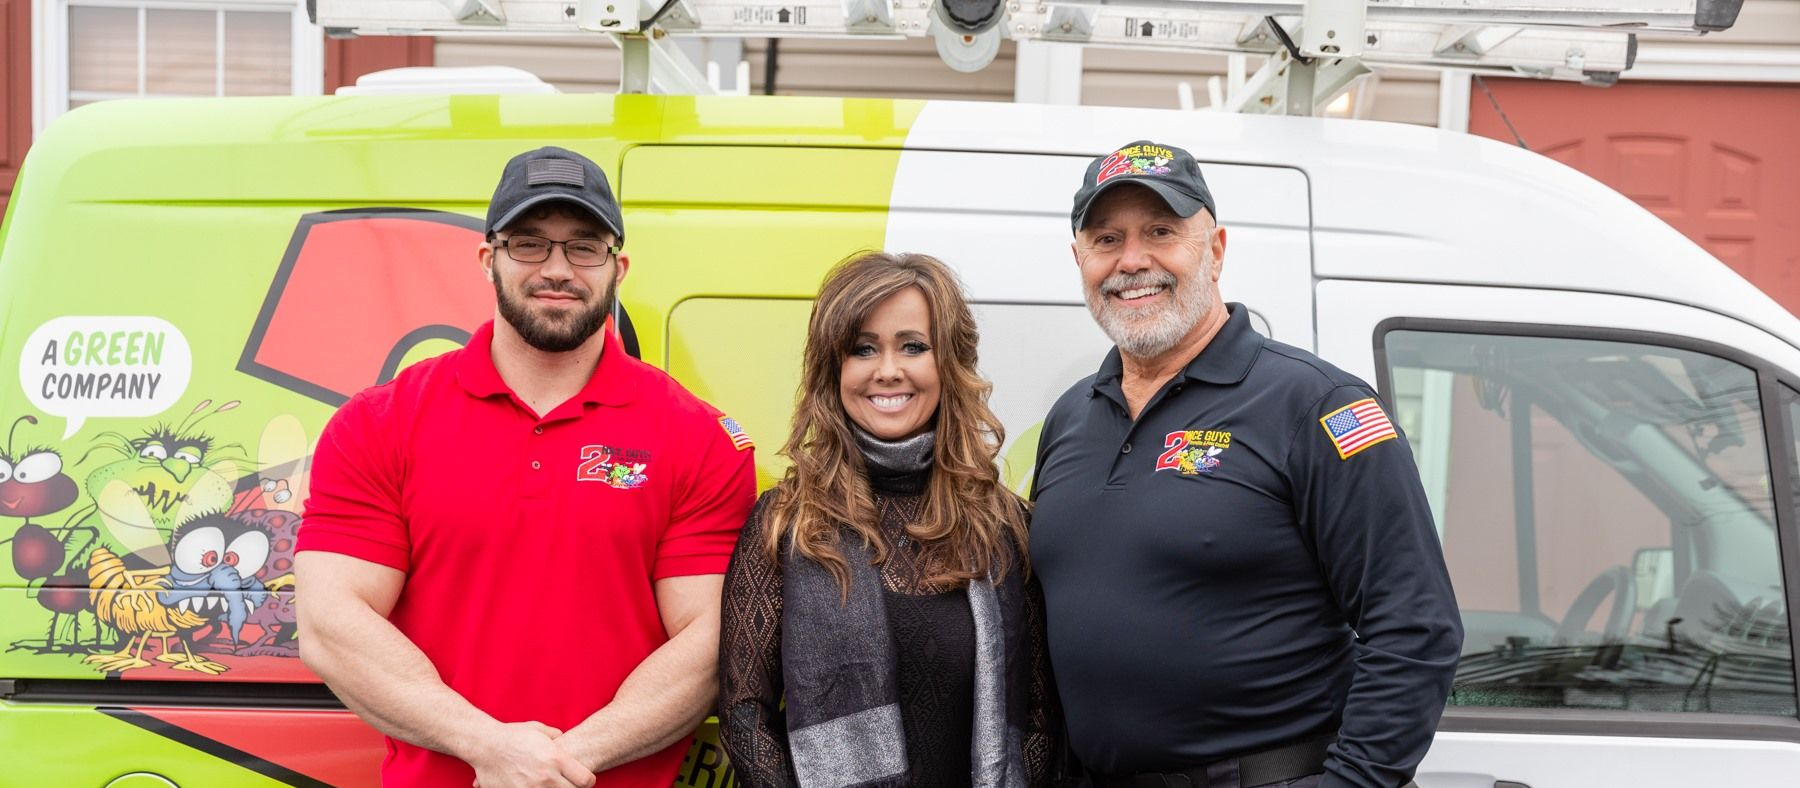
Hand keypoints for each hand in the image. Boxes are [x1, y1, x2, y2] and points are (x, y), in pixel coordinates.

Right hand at [467, 721, 596, 787]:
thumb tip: (566, 739)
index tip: (583, 779)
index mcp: (556, 758)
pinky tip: (533, 786)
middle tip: (567, 783)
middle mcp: (546, 776)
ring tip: (549, 784)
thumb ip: (558, 737)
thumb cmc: (513, 735)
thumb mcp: (540, 730)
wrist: (485, 745)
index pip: (586, 780)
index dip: (588, 781)